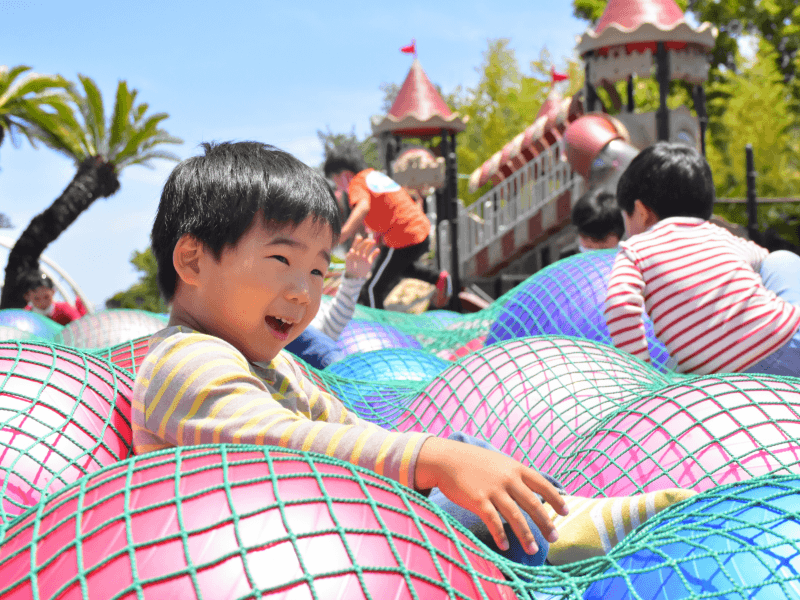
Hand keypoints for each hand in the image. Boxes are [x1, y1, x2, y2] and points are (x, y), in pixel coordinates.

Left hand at [345, 234, 379, 278]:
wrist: (354, 277)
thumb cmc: (350, 269)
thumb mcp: (349, 262)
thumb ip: (350, 256)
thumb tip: (351, 250)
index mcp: (353, 253)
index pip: (355, 245)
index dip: (357, 241)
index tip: (360, 237)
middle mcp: (359, 254)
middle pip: (362, 246)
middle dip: (365, 242)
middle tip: (369, 239)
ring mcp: (364, 257)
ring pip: (368, 249)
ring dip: (370, 245)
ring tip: (374, 241)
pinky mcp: (369, 261)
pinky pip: (373, 256)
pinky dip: (375, 253)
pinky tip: (378, 250)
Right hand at [415, 436, 567, 554]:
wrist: (447, 459)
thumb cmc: (474, 462)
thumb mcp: (499, 462)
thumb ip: (515, 475)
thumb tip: (532, 491)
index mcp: (515, 468)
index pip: (543, 484)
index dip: (556, 498)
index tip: (565, 511)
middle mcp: (508, 478)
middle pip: (533, 504)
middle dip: (545, 523)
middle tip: (554, 538)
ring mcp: (494, 489)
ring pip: (516, 516)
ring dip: (526, 535)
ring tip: (533, 550)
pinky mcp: (478, 500)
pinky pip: (493, 521)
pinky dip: (500, 535)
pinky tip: (505, 546)